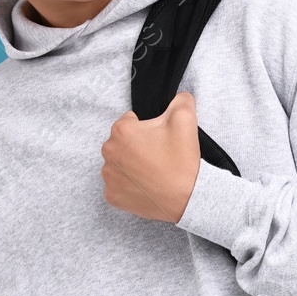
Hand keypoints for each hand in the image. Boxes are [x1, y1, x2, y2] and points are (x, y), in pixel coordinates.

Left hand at [100, 91, 201, 222]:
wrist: (188, 198)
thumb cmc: (182, 160)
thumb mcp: (186, 119)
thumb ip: (180, 99)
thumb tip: (179, 97)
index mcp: (121, 131)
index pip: (129, 121)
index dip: (147, 128)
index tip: (160, 140)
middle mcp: (109, 153)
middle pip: (122, 142)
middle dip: (138, 146)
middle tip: (159, 156)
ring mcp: (109, 177)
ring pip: (119, 163)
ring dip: (132, 165)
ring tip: (153, 172)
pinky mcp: (112, 196)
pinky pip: (118, 185)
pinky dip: (130, 184)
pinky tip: (146, 185)